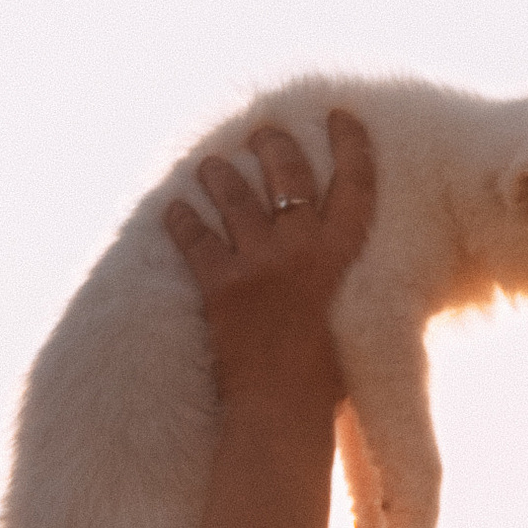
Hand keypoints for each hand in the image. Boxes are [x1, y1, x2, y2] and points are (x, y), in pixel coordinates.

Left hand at [165, 110, 376, 417]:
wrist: (282, 411)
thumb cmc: (326, 382)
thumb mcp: (354, 325)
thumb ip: (343, 287)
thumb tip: (339, 272)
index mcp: (342, 258)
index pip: (355, 185)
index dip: (352, 145)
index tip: (343, 116)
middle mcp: (300, 249)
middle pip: (288, 174)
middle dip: (275, 144)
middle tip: (264, 130)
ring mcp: (256, 263)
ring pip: (234, 195)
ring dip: (220, 174)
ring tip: (211, 164)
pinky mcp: (217, 283)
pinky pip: (193, 237)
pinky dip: (181, 220)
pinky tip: (173, 208)